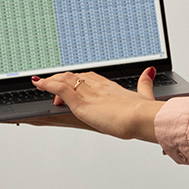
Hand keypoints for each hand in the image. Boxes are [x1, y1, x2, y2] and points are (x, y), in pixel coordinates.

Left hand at [23, 67, 164, 142]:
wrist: (142, 117)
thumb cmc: (144, 112)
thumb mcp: (145, 95)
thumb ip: (144, 83)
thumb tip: (149, 71)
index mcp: (110, 86)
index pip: (88, 77)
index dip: (77, 79)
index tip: (70, 82)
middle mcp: (97, 86)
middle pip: (73, 77)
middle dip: (60, 80)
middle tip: (51, 85)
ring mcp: (88, 94)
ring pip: (64, 80)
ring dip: (51, 81)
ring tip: (41, 84)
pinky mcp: (82, 104)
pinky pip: (60, 89)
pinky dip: (48, 85)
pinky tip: (40, 85)